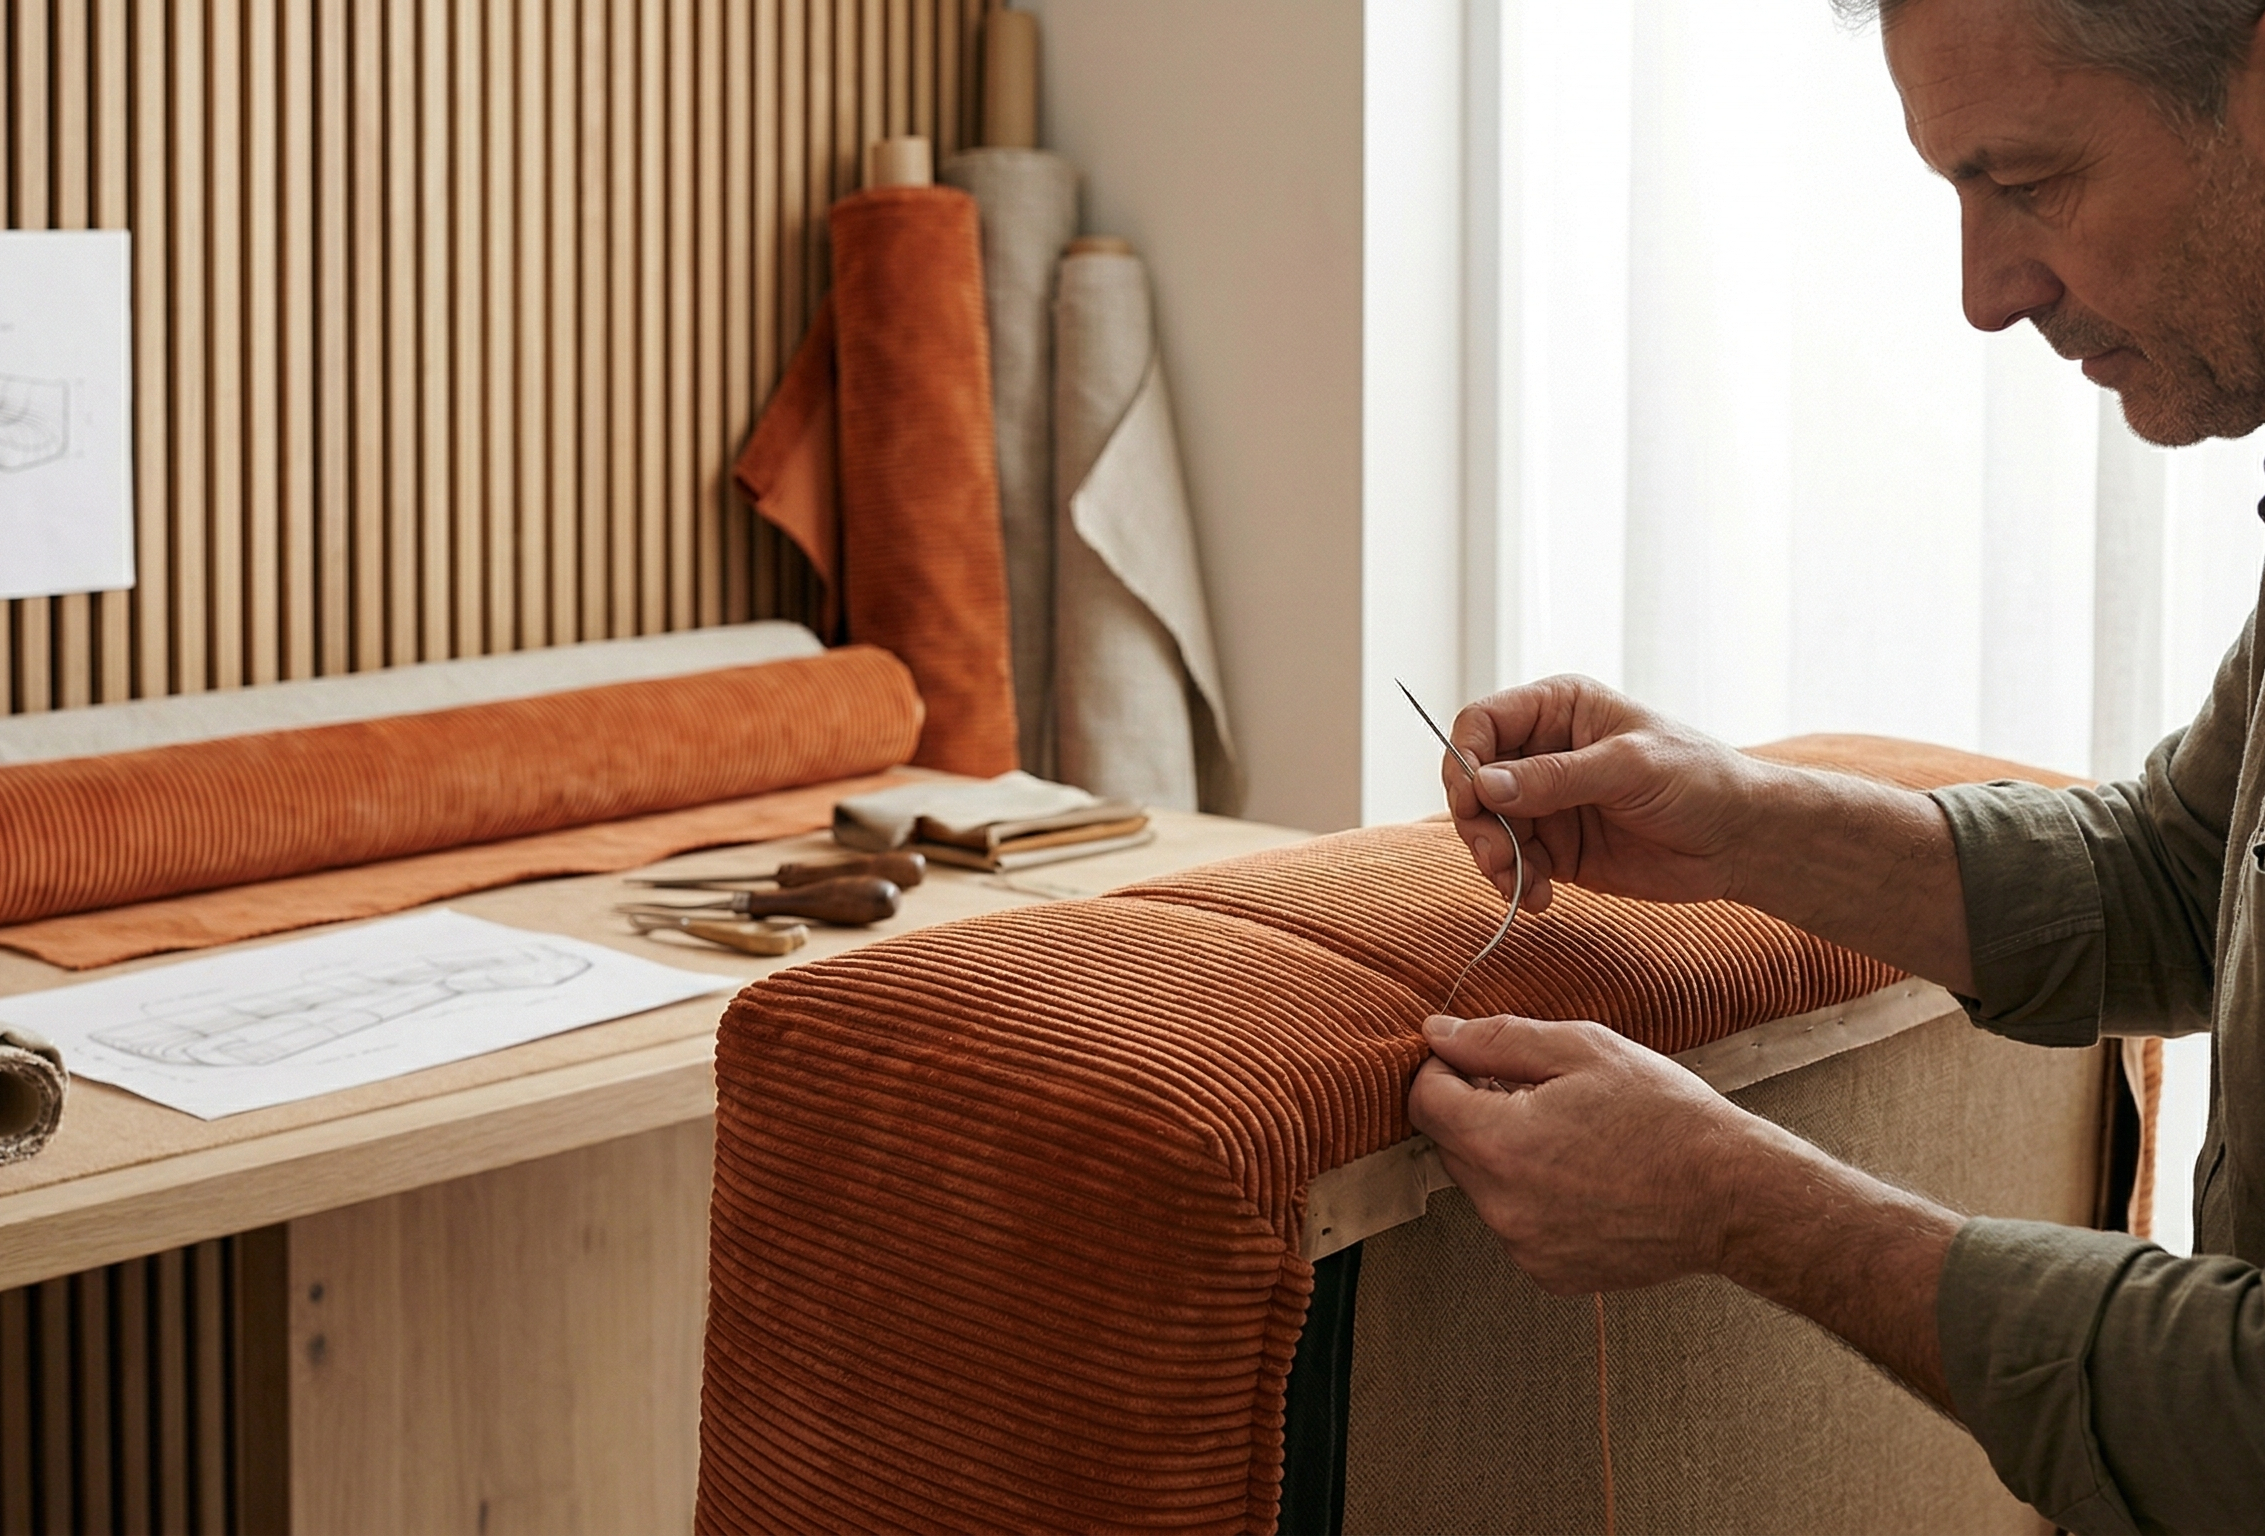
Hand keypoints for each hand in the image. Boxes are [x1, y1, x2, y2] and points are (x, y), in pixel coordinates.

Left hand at [1407, 1011, 1961, 1409]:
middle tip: (1542, 1095)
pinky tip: (1587, 1180)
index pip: (1424, 1101)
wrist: (1732, 1196)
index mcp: (1500, 1143)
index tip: (1477, 1061)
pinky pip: (1515, 1223)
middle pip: (1450, 1145)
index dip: (1443, 1070)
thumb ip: (1496, 1040)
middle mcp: (1500, 1206)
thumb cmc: (1665, 1114)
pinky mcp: (1548, 1272)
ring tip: (1575, 1139)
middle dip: (1477, 1112)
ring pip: (1482, 1185)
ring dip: (1506, 1156)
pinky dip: (1533, 1198)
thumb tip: (1435, 1033)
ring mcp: (1523, 1246)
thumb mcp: (1583, 1049)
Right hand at [1444, 675, 1762, 913]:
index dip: (1464, 759)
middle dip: (1477, 822)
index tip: (1472, 801)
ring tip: (1520, 885)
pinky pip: (1514, 864)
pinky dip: (1517, 884)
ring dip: (1495, 860)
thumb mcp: (1628, 768)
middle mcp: (1543, 753)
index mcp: (1558, 710)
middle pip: (1473, 781)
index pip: (1481, 724)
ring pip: (1487, 828)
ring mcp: (1548, 802)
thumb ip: (1555, 777)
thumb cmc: (1698, 780)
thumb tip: (1485, 786)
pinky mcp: (1557, 848)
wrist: (1742, 840)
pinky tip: (1539, 898)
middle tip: (1496, 858)